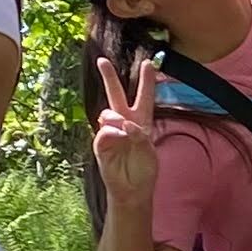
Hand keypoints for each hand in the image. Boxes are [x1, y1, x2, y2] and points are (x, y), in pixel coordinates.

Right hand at [92, 54, 161, 197]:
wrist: (133, 190)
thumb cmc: (144, 170)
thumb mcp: (149, 150)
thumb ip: (139, 134)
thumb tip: (121, 124)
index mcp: (141, 121)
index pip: (144, 97)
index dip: (146, 81)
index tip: (148, 63)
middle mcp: (125, 123)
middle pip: (116, 95)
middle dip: (109, 77)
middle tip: (102, 60)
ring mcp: (111, 133)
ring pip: (107, 112)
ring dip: (115, 117)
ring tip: (124, 130)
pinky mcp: (101, 145)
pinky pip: (104, 132)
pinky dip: (112, 133)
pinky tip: (119, 137)